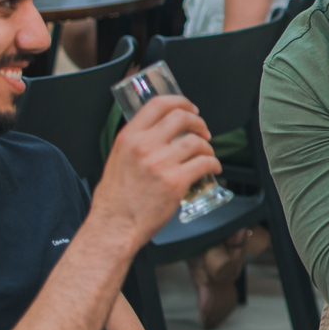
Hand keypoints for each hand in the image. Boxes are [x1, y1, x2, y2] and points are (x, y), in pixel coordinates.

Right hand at [91, 95, 220, 249]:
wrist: (114, 227)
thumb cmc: (115, 200)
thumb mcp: (117, 159)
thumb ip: (137, 143)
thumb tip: (158, 132)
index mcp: (129, 138)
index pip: (158, 104)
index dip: (180, 102)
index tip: (190, 109)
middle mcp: (144, 146)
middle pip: (182, 117)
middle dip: (199, 122)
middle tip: (203, 132)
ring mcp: (161, 163)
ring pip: (197, 142)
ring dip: (207, 147)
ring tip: (206, 154)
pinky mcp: (176, 181)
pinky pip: (205, 163)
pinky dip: (213, 164)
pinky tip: (212, 168)